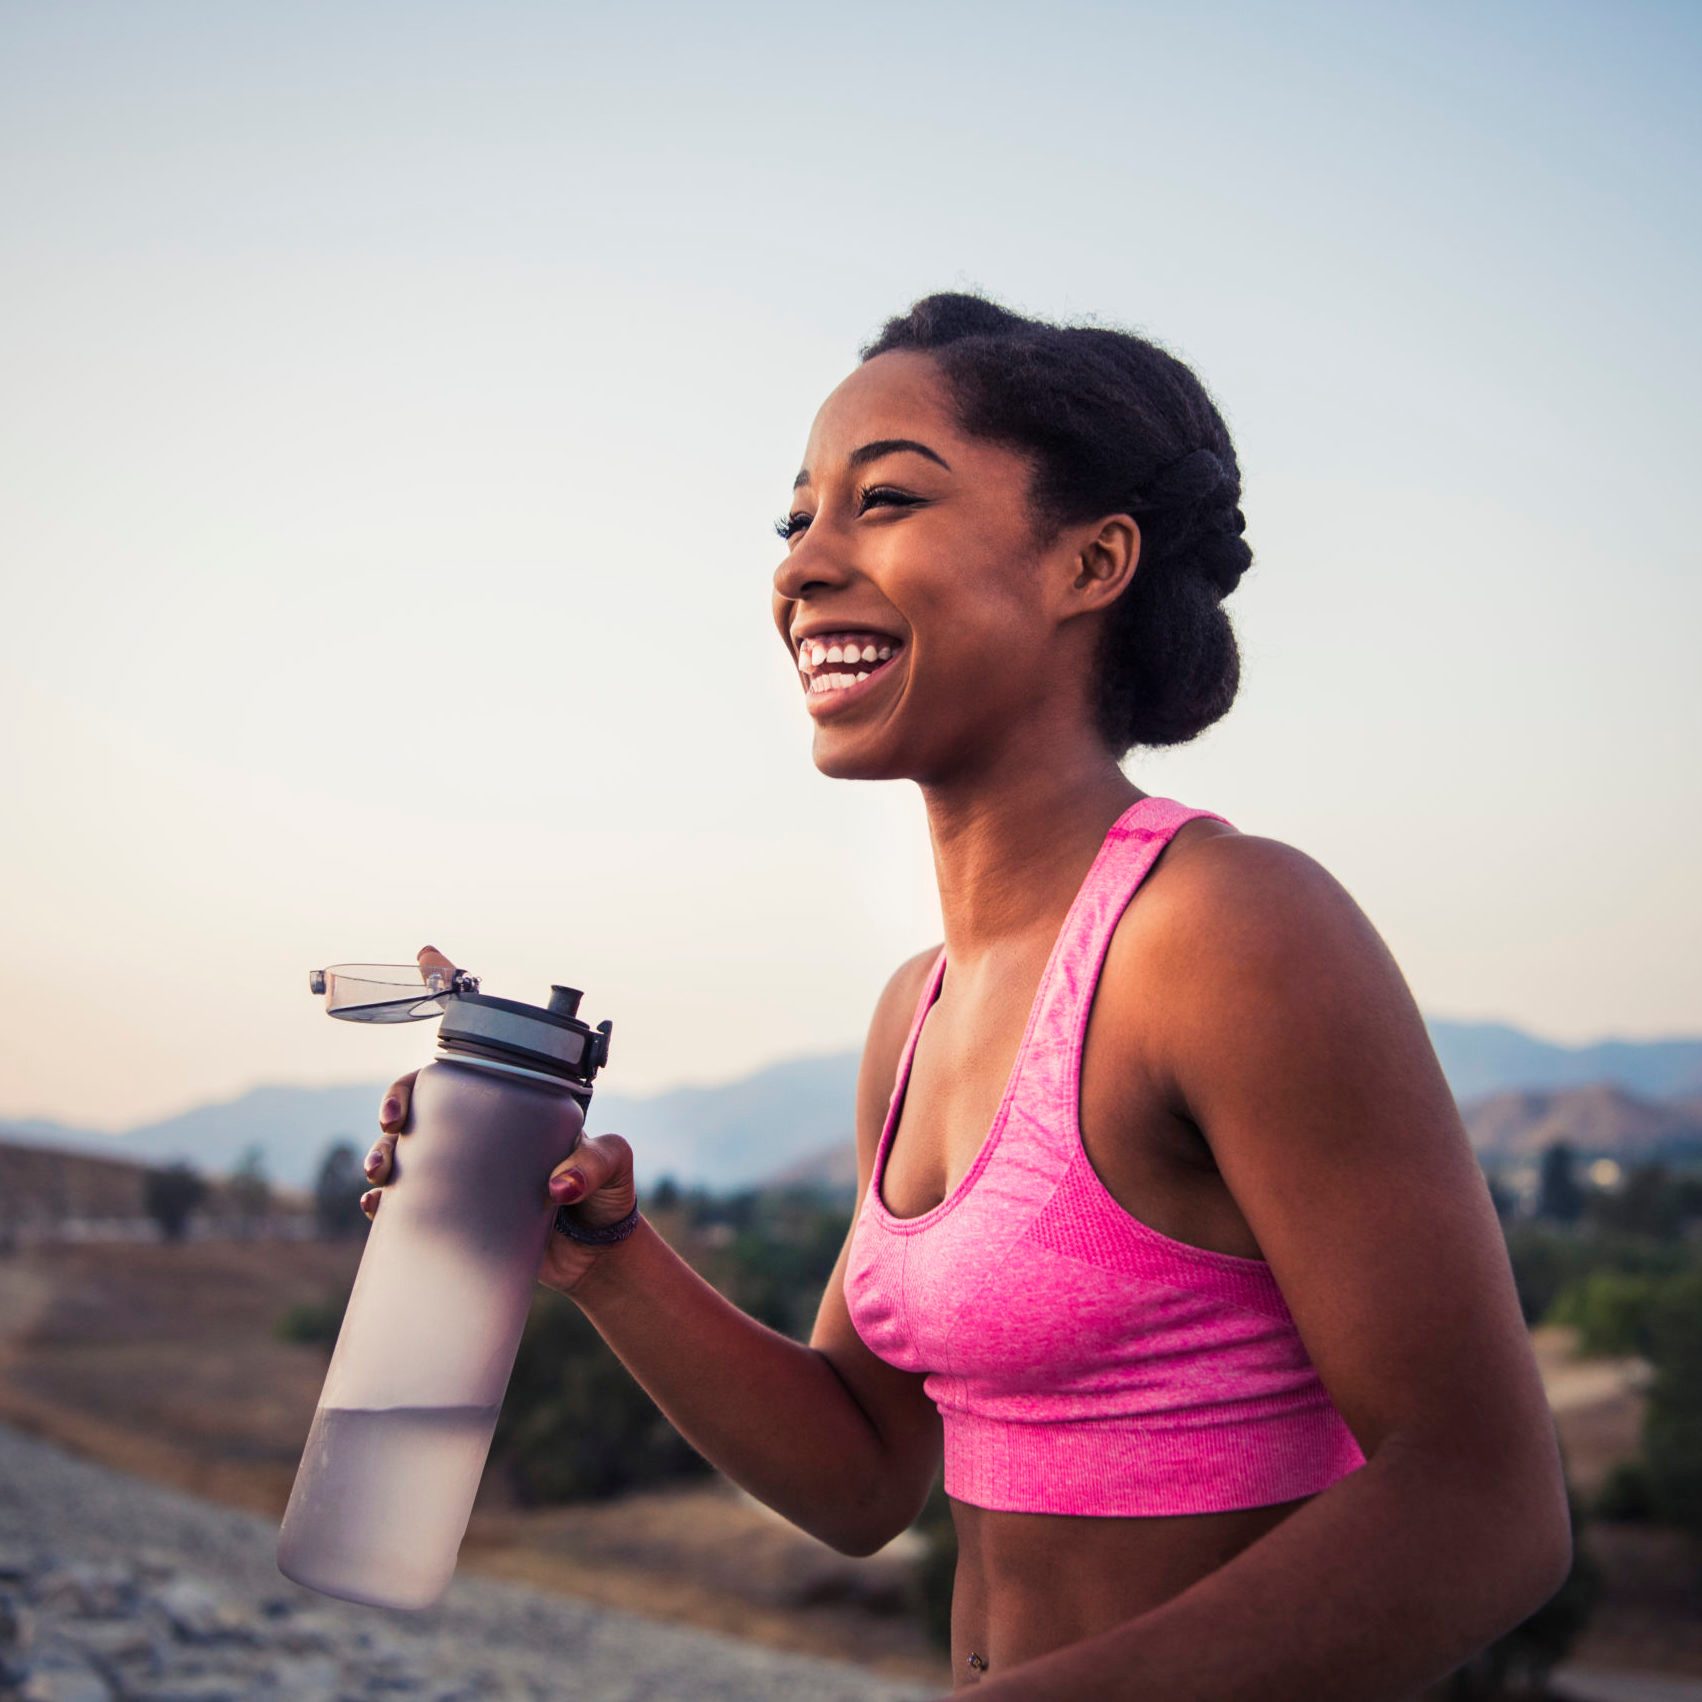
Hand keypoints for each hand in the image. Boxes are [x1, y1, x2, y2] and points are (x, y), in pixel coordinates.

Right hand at [360, 944, 638, 1297]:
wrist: (596, 1256)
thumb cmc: (608, 1196)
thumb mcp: (613, 1166)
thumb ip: (594, 1164)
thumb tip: (558, 1185)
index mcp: (518, 1101)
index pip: (485, 1040)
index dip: (452, 992)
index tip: (426, 956)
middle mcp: (485, 1127)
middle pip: (426, 1093)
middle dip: (397, 1096)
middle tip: (394, 1120)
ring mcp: (465, 1166)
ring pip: (406, 1145)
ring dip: (382, 1149)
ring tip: (381, 1170)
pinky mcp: (454, 1210)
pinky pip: (408, 1199)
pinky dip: (386, 1201)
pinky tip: (378, 1206)